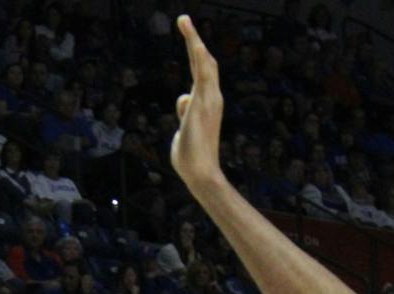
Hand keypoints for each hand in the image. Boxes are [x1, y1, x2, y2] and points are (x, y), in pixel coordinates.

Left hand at [170, 17, 224, 192]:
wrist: (200, 174)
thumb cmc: (191, 157)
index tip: (189, 38)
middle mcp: (211, 97)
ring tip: (184, 21)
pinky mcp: (204, 103)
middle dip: (193, 40)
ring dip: (194, 40)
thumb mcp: (183, 129)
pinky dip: (199, 56)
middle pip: (204, 62)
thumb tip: (183, 97)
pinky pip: (203, 74)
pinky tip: (194, 41)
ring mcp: (209, 99)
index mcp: (205, 102)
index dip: (194, 54)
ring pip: (204, 63)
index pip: (200, 72)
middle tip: (183, 20)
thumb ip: (184, 111)